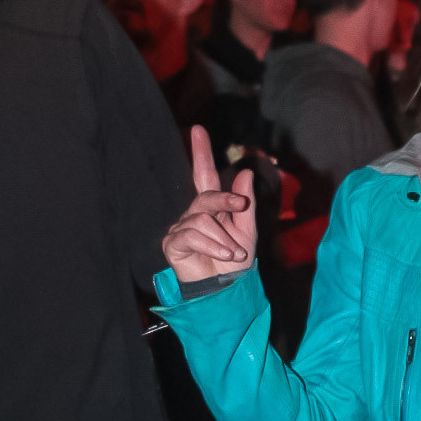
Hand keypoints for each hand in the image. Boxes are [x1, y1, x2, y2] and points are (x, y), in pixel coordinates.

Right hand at [162, 127, 255, 281]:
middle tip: (240, 207)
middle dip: (225, 200)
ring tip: (233, 253)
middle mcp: (194, 214)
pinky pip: (192, 234)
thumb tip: (245, 173)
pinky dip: (212, 245)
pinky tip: (223, 254)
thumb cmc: (234, 263)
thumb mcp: (247, 232)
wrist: (224, 290)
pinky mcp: (173, 243)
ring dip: (223, 237)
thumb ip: (244, 205)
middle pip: (206, 196)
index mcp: (212, 208)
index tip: (197, 130)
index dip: (200, 153)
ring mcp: (181, 227)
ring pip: (202, 219)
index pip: (204, 175)